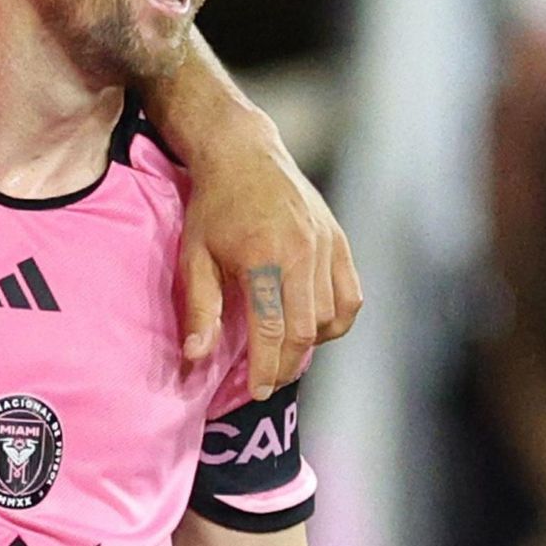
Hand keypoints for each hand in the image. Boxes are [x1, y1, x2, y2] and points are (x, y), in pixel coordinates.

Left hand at [178, 110, 359, 397]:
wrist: (245, 154)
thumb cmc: (213, 206)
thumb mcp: (195, 255)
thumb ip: (200, 308)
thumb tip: (195, 357)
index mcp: (264, 256)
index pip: (271, 330)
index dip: (265, 368)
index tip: (257, 392)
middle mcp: (303, 252)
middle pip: (304, 330)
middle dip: (285, 364)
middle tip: (267, 380)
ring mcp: (327, 246)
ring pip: (330, 317)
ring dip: (309, 342)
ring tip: (283, 350)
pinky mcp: (340, 241)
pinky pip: (350, 297)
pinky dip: (335, 320)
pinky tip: (311, 325)